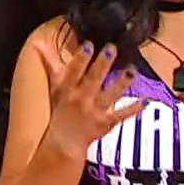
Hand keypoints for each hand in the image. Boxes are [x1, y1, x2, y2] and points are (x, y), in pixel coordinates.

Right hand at [34, 38, 143, 157]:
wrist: (64, 140)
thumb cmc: (60, 109)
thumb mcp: (54, 86)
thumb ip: (50, 63)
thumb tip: (38, 43)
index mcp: (68, 88)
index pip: (74, 71)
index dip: (81, 58)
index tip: (89, 44)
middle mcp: (82, 98)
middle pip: (94, 79)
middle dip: (103, 64)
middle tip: (112, 49)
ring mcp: (95, 110)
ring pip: (110, 94)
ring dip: (122, 83)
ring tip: (132, 71)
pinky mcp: (106, 122)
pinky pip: (121, 114)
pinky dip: (134, 109)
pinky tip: (145, 101)